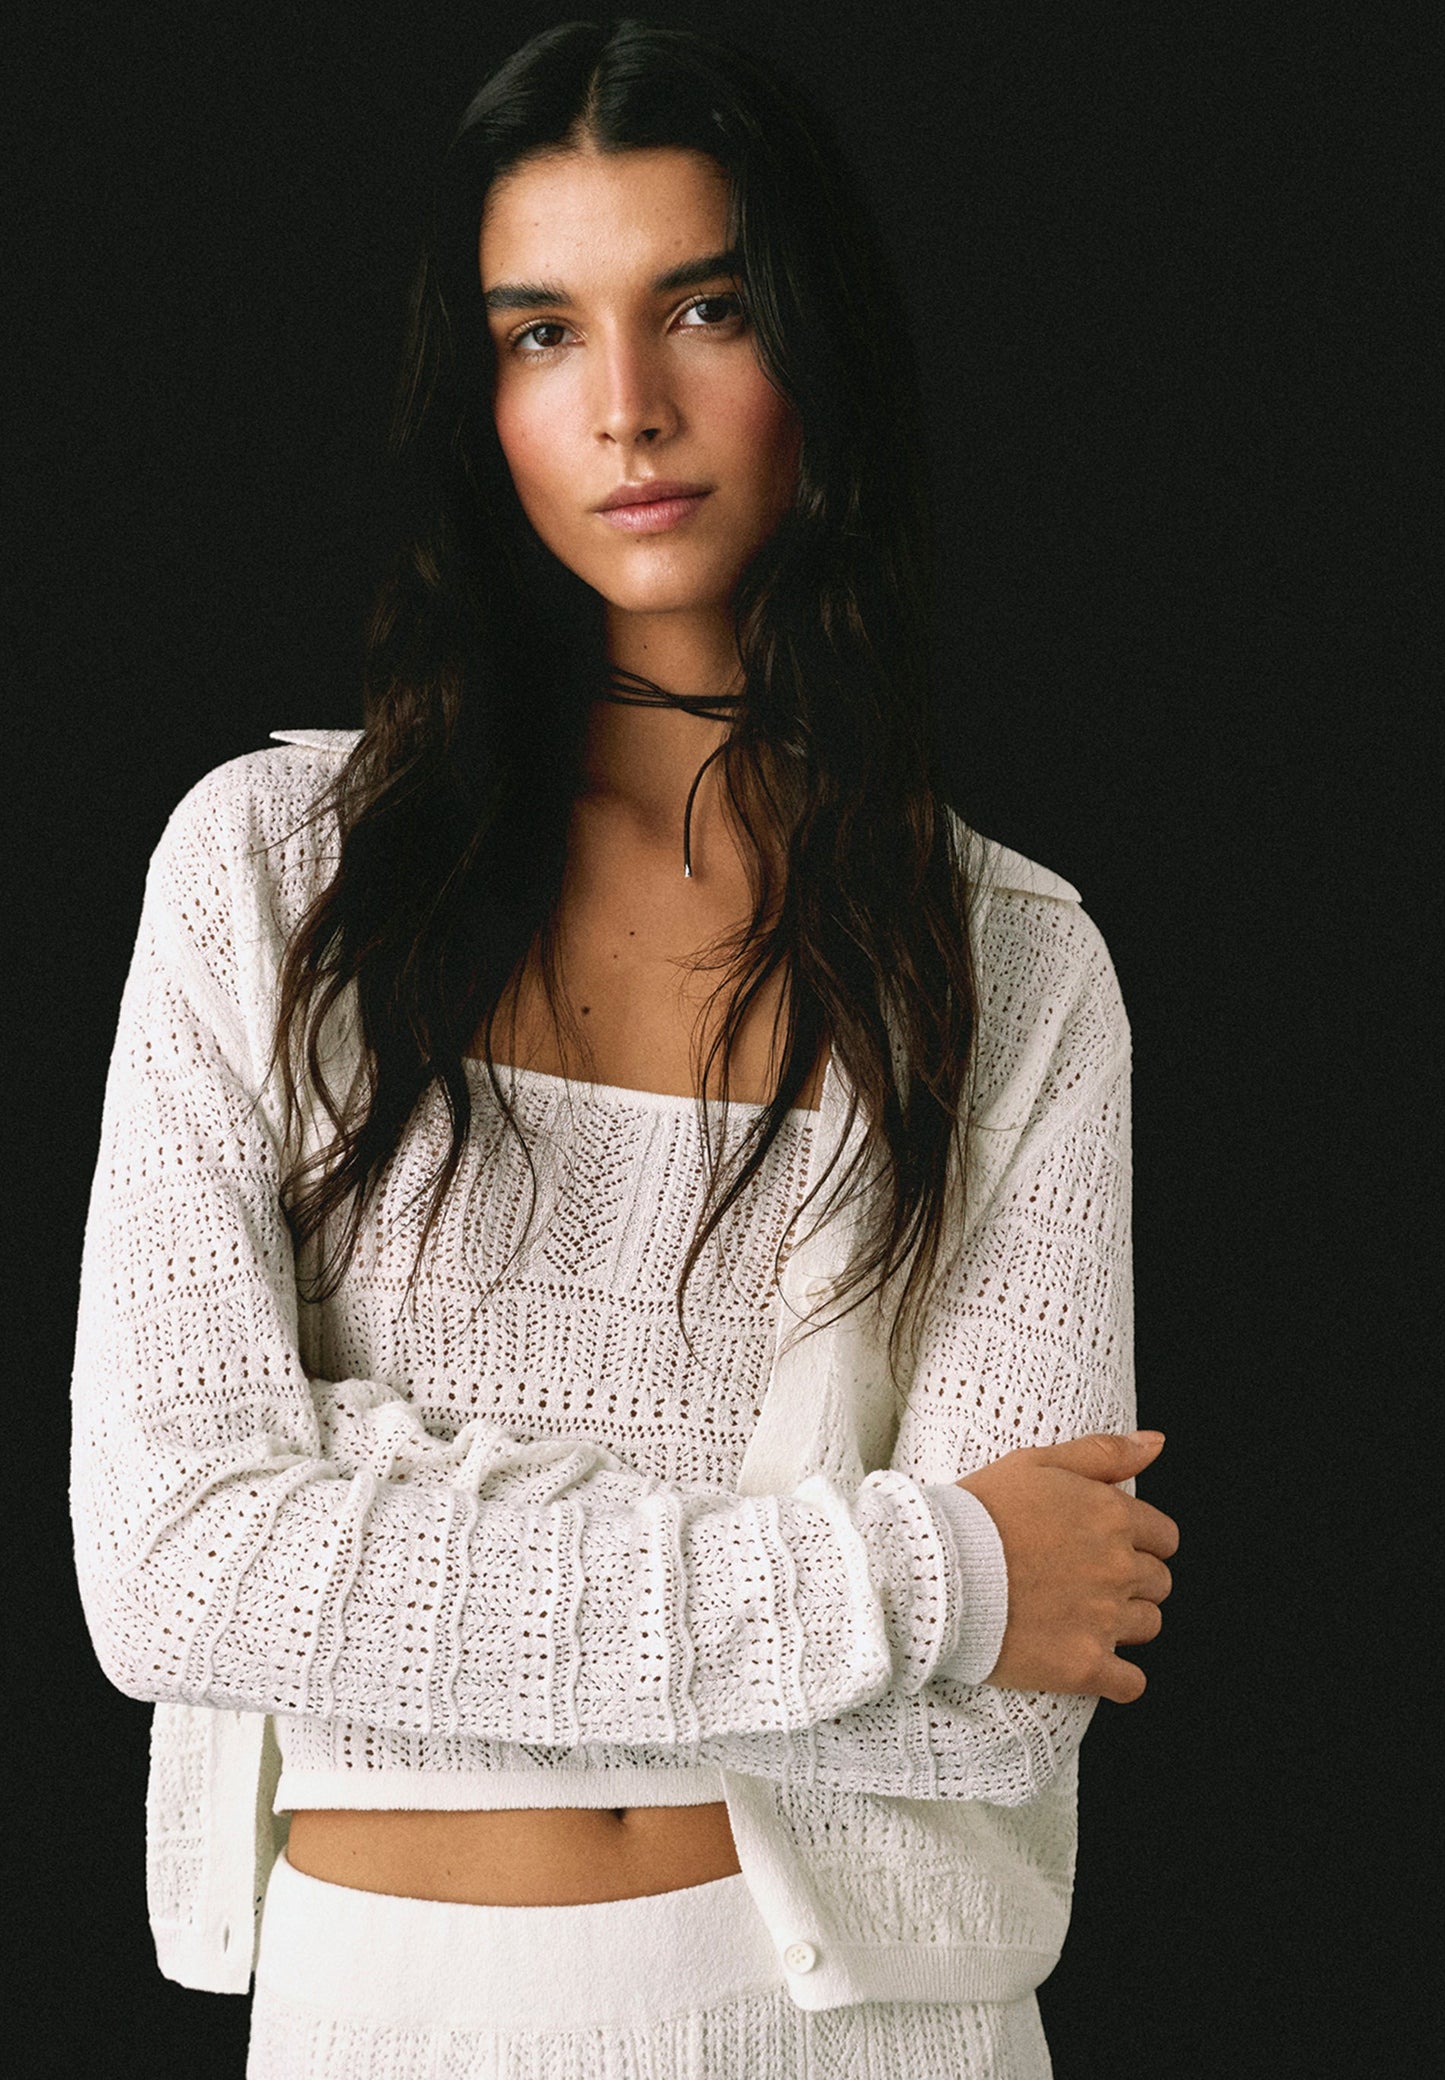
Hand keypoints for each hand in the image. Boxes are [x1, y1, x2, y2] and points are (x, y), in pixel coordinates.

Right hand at [958, 1431, 1177, 1702]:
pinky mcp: (1084, 1666)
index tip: (1106, 1546)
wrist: (936, 1570)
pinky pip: (1131, 1684)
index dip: (1139, 1541)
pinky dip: (1118, 1677)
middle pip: (1159, 1583)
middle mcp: (1118, 1568)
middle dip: (1132, 1581)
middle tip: (1085, 1580)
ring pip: (1149, 1626)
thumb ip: (1103, 1452)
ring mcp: (1104, 1620)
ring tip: (1078, 1616)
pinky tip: (1091, 1662)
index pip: (1165, 1537)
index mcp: (1112, 1517)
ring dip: (1124, 1623)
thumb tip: (1157, 1442)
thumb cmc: (980, 1511)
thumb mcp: (1037, 1462)